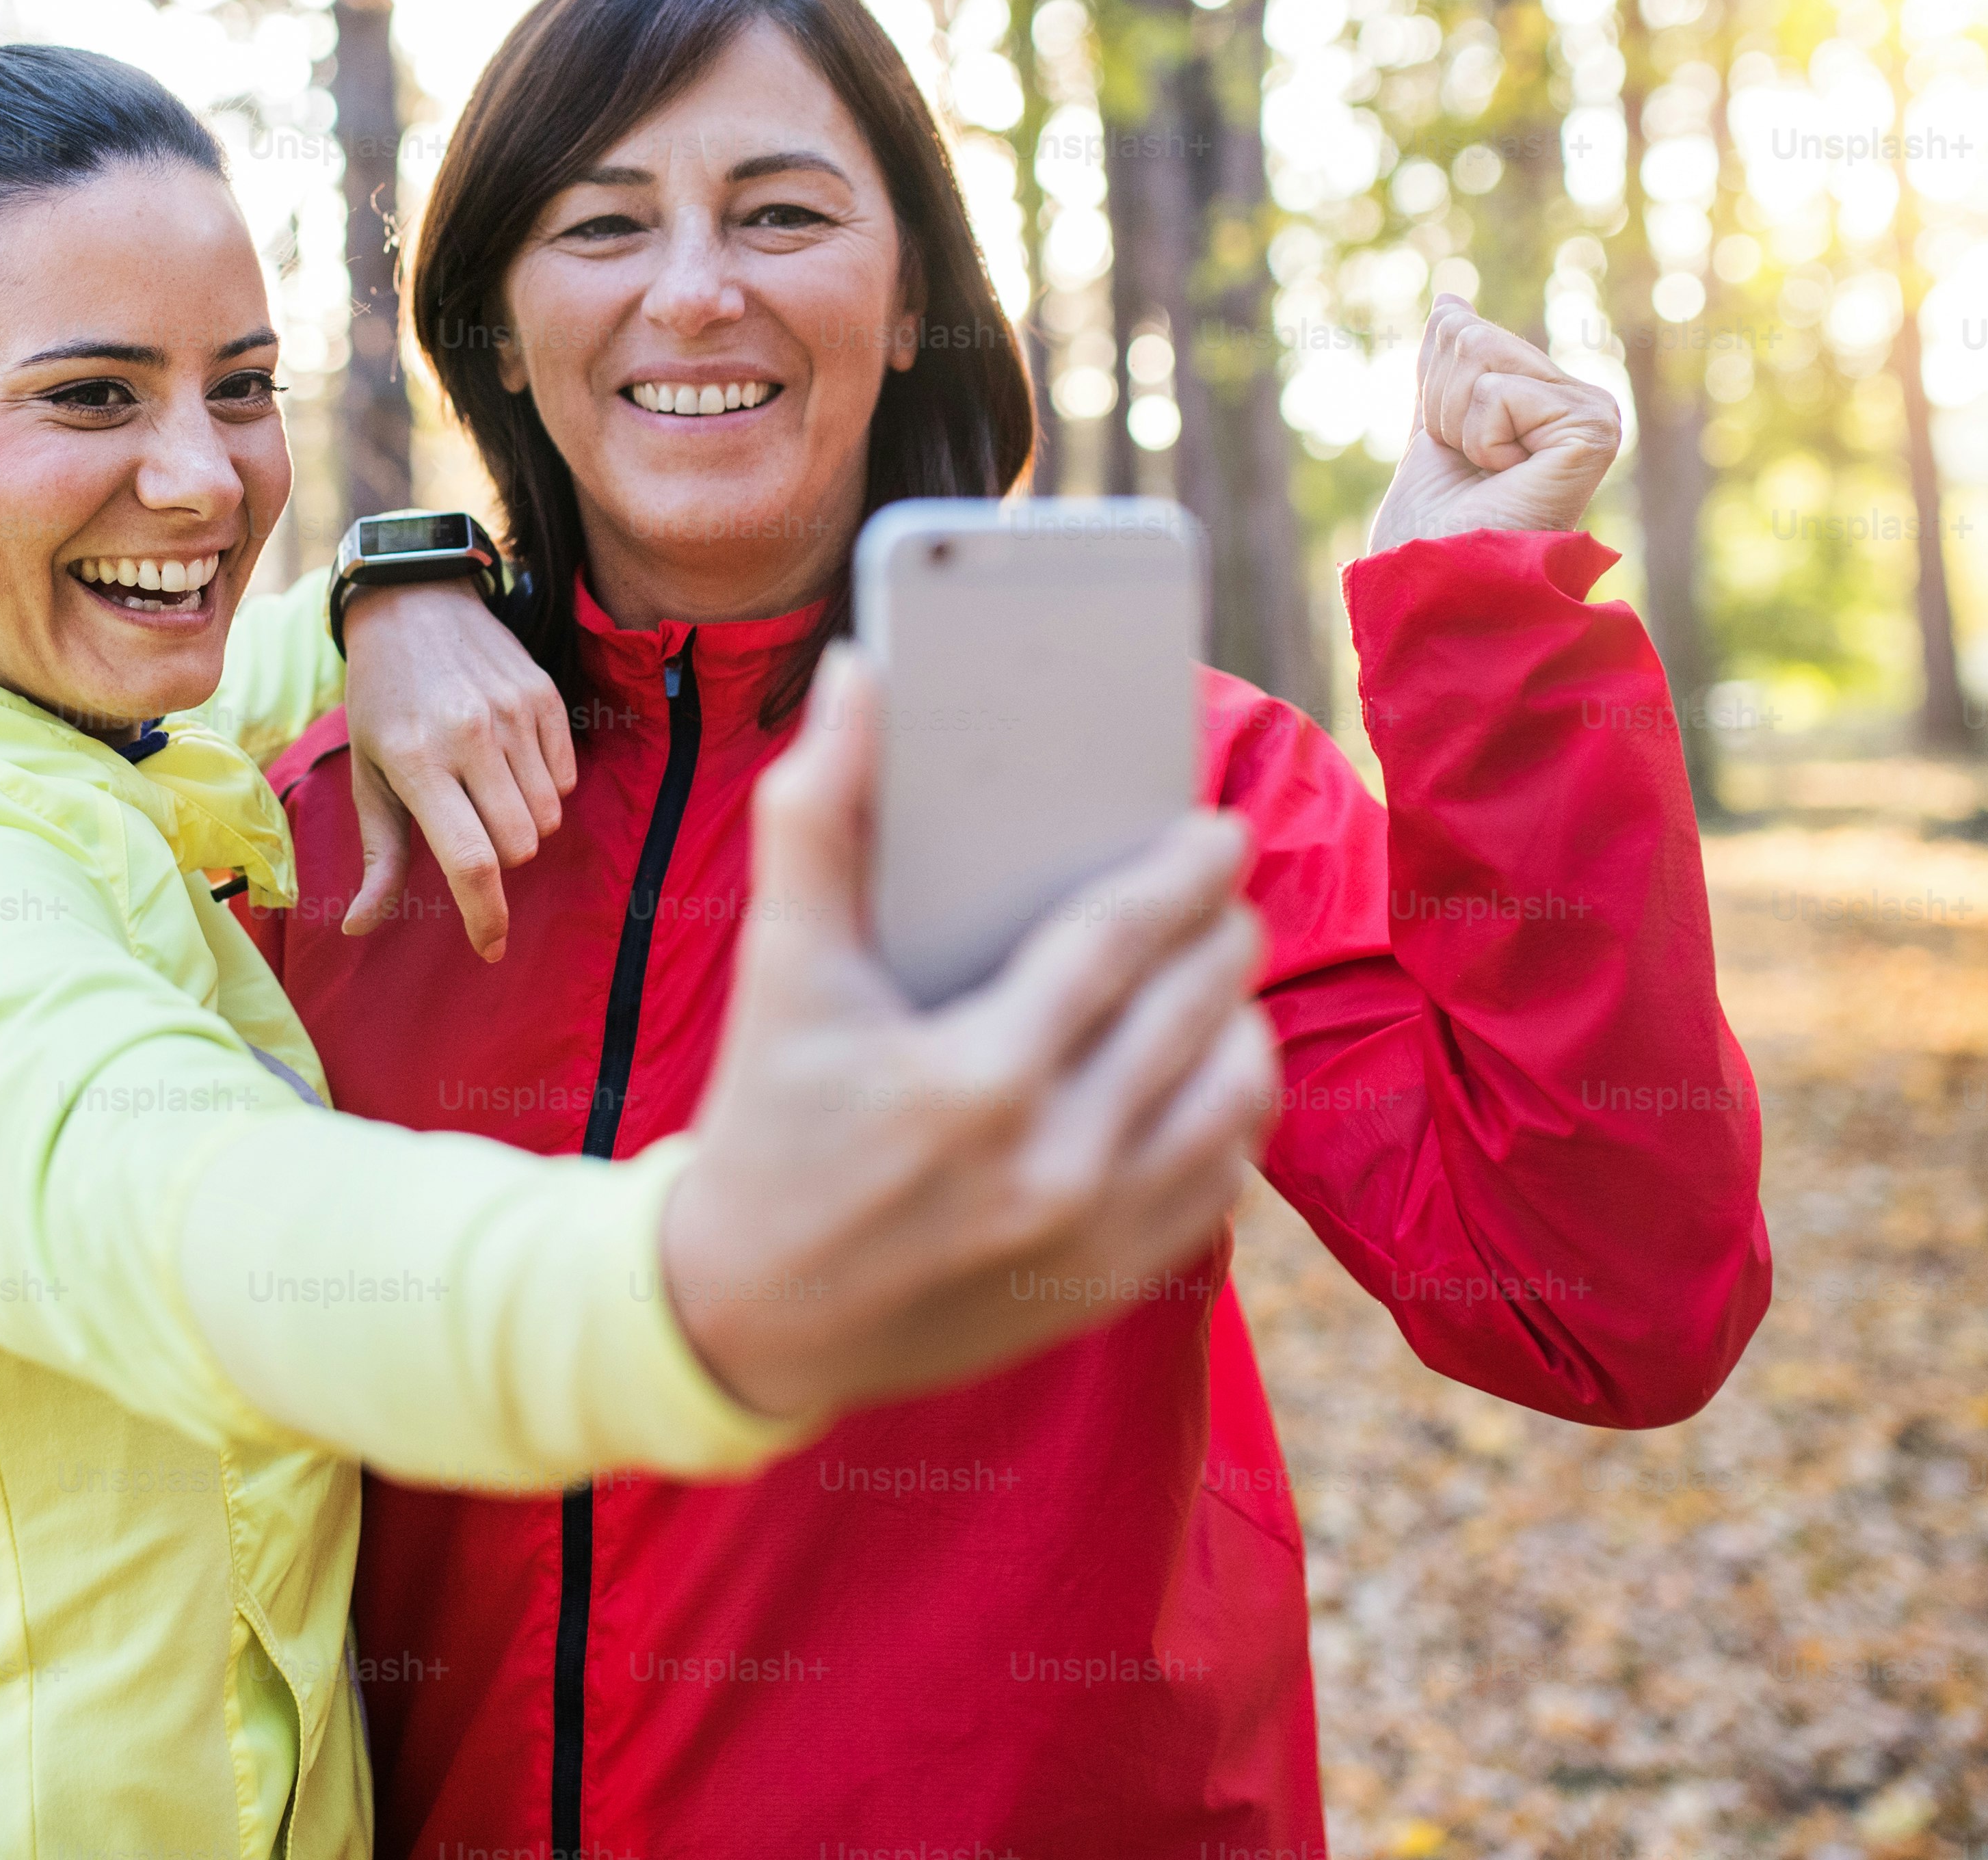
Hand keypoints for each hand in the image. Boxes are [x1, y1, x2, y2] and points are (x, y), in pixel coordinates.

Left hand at [338, 578, 577, 961]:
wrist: (414, 604)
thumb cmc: (382, 701)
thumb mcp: (367, 776)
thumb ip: (379, 856)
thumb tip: (361, 927)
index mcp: (418, 763)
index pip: (472, 862)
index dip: (488, 916)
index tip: (492, 948)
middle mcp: (470, 737)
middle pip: (518, 847)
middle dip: (499, 859)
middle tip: (467, 827)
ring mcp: (514, 713)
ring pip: (547, 818)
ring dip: (523, 823)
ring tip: (486, 788)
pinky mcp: (545, 695)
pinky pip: (567, 779)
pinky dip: (545, 788)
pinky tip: (509, 760)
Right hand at [658, 647, 1277, 1421]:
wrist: (747, 1312)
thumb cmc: (767, 1117)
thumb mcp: (780, 968)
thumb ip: (816, 814)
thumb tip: (859, 675)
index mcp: (975, 1078)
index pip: (1119, 944)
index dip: (1180, 873)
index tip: (1215, 830)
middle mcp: (1052, 1165)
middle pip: (1195, 1011)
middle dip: (1223, 931)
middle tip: (1220, 886)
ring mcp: (1092, 1238)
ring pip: (1234, 1097)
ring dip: (1240, 1020)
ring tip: (1217, 974)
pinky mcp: (1107, 1286)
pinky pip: (1223, 1182)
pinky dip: (1230, 1114)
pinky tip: (1204, 1069)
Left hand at [1363, 296, 1622, 557]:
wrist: (1443, 584)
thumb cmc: (1436, 528)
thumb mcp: (1435, 432)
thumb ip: (1448, 372)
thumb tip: (1452, 302)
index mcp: (1548, 398)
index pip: (1461, 334)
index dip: (1433, 395)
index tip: (1459, 455)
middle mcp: (1582, 401)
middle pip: (1468, 338)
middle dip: (1443, 407)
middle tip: (1470, 469)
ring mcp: (1594, 414)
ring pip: (1478, 356)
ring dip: (1458, 426)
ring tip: (1488, 476)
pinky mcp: (1593, 430)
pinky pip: (1497, 393)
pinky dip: (1479, 441)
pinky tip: (1508, 479)